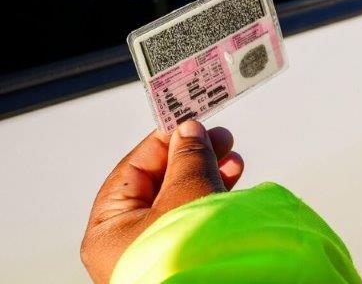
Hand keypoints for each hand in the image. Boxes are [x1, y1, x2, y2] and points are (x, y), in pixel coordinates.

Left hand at [81, 121, 243, 282]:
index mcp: (107, 231)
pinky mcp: (186, 259)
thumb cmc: (188, 261)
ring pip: (181, 202)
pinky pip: (196, 220)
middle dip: (192, 157)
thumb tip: (189, 133)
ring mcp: (158, 253)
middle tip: (218, 138)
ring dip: (208, 175)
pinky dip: (214, 198)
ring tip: (232, 159)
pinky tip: (232, 184)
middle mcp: (127, 245)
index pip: (132, 170)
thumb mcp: (188, 194)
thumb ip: (188, 158)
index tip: (190, 120)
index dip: (164, 141)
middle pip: (159, 185)